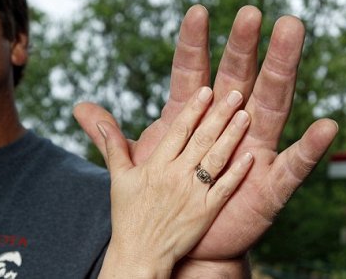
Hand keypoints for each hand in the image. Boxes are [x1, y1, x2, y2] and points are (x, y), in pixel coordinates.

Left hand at [75, 5, 336, 260]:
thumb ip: (114, 137)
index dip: (195, 45)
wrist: (184, 244)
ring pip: (271, 107)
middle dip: (246, 47)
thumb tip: (80, 109)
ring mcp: (254, 152)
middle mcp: (231, 128)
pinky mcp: (270, 186)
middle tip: (254, 14)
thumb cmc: (166, 200)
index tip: (197, 12)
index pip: (194, 74)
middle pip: (241, 79)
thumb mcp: (138, 166)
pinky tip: (326, 127)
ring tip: (291, 38)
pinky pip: (293, 166)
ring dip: (280, 74)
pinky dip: (309, 148)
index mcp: (197, 121)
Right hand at [95, 87, 253, 277]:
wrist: (139, 255)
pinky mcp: (206, 211)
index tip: (207, 90)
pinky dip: (238, 172)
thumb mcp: (118, 179)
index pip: (179, 131)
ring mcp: (193, 194)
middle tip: (235, 94)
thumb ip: (113, 147)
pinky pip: (225, 188)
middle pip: (201, 139)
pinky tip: (250, 156)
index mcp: (156, 166)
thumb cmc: (128, 216)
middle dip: (219, 115)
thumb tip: (95, 118)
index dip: (194, 109)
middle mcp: (176, 176)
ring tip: (245, 115)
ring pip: (215, 159)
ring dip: (231, 136)